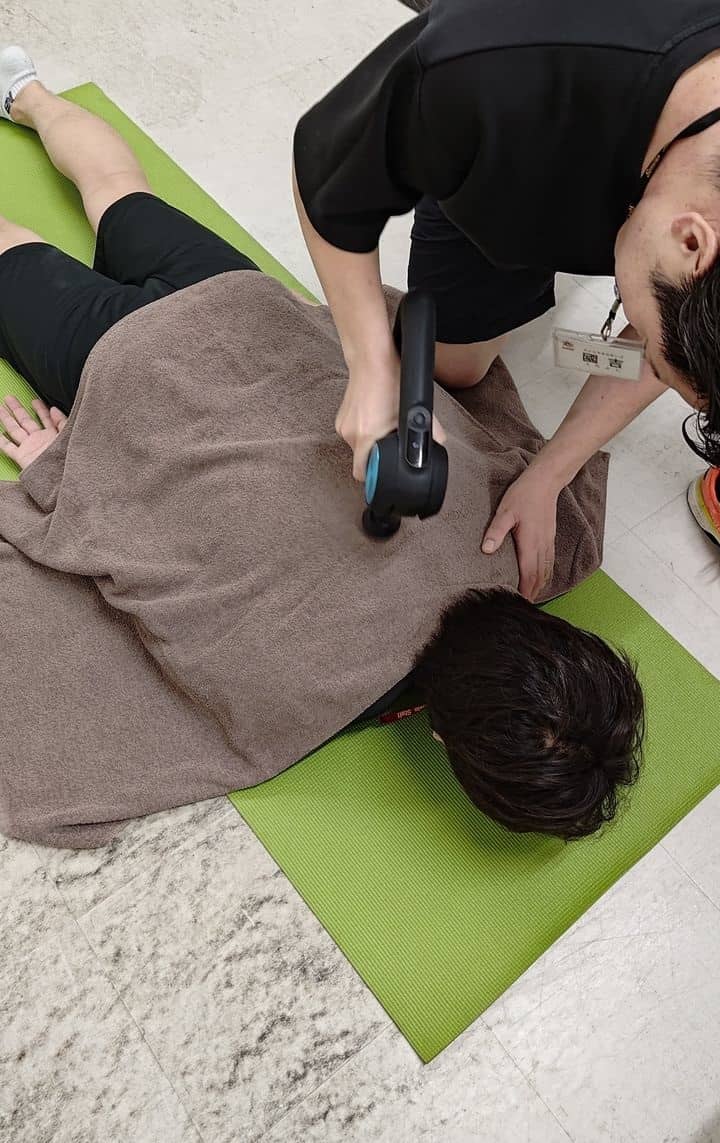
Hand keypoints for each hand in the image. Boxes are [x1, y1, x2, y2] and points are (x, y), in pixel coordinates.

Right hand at [0, 396, 66, 470]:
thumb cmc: (68, 459)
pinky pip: (8, 447)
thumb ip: (62, 422)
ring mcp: (29, 448)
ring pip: (14, 429)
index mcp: (52, 436)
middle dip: (17, 408)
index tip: (35, 400)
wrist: (62, 478)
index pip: (45, 419)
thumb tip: (53, 408)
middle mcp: (39, 440)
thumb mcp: (69, 436)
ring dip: (6, 418)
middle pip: (25, 420)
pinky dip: (2, 441)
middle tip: (9, 398)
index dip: (41, 409)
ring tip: (0, 408)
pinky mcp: (21, 457)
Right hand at [336, 359, 445, 481]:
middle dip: (377, 454)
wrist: (371, 360)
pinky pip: (353, 433)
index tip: (384, 474)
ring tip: (382, 424)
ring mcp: (343, 425)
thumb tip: (439, 443)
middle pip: (362, 459)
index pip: (361, 473)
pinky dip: (364, 430)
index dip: (374, 477)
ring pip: (358, 446)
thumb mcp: (416, 409)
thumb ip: (431, 431)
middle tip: (390, 440)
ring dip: (370, 442)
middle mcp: (350, 433)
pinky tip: (374, 416)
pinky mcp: (341, 417)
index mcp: (366, 436)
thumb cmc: (390, 381)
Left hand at [482, 466, 559, 601]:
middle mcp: (542, 546)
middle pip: (539, 577)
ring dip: (540, 585)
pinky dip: (545, 574)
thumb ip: (496, 532)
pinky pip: (549, 561)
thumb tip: (486, 550)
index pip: (529, 574)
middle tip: (524, 606)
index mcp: (530, 543)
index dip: (525, 590)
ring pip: (546, 570)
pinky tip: (541, 577)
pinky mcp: (550, 537)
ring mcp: (548, 542)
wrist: (546, 482)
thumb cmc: (524, 495)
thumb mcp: (505, 512)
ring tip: (532, 597)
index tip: (519, 602)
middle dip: (532, 593)